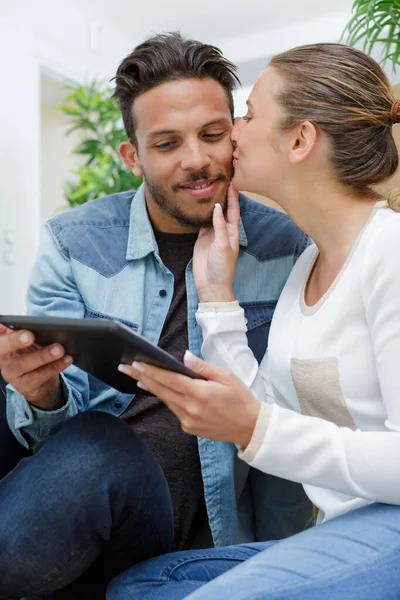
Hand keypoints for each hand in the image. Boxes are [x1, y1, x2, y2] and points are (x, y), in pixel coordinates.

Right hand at [0, 324, 72, 409]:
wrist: (41, 384)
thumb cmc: (33, 356)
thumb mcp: (28, 342)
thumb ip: (26, 330)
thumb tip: (37, 322)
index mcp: (2, 343)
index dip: (0, 330)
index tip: (7, 324)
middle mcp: (2, 358)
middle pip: (2, 348)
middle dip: (15, 341)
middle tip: (29, 336)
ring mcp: (11, 373)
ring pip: (24, 364)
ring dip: (43, 355)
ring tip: (59, 349)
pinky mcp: (24, 385)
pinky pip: (40, 375)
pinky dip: (55, 366)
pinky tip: (66, 359)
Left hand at [118, 350, 260, 447]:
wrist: (250, 427)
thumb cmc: (241, 398)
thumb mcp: (227, 376)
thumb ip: (203, 367)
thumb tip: (184, 357)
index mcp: (200, 393)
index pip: (170, 379)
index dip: (151, 371)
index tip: (136, 363)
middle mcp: (191, 409)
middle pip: (161, 390)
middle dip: (141, 377)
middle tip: (125, 367)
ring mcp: (188, 421)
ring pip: (166, 400)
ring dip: (152, 387)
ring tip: (138, 376)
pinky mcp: (189, 428)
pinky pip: (174, 410)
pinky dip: (168, 399)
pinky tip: (162, 390)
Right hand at [193, 181, 239, 301]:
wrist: (211, 285)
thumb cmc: (221, 268)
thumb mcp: (222, 245)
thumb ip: (219, 226)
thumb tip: (217, 207)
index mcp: (232, 232)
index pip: (233, 210)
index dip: (233, 196)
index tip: (232, 181)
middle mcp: (223, 231)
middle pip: (223, 209)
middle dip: (223, 195)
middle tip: (221, 178)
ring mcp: (212, 234)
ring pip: (212, 214)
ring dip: (212, 202)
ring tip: (209, 186)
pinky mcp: (202, 238)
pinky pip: (202, 222)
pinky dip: (201, 212)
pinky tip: (199, 203)